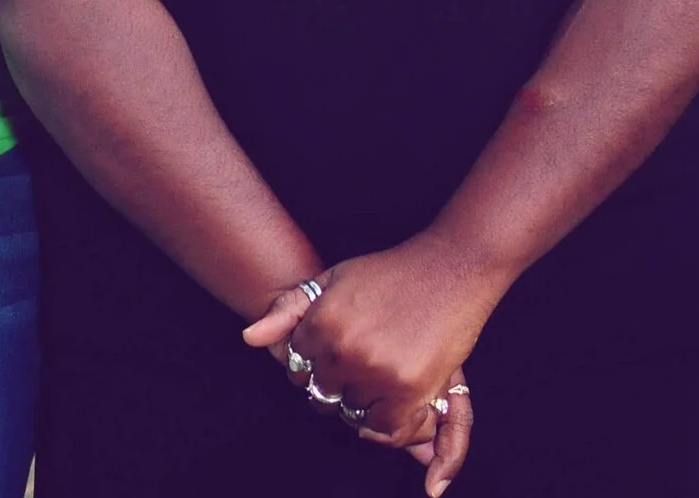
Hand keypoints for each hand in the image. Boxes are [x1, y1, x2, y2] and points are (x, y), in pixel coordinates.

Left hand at [246, 236, 503, 493]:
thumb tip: (249, 339)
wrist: (449, 270)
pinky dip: (384, 423)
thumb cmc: (388, 274)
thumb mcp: (331, 280)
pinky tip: (388, 403)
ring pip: (352, 410)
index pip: (297, 367)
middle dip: (334, 385)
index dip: (312, 364)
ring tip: (376, 380)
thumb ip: (289, 311)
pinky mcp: (411, 390)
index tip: (331, 358)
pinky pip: (384, 428)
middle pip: (322, 392)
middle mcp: (345, 350)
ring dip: (361, 402)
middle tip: (356, 372)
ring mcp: (377, 372)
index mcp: (322, 322)